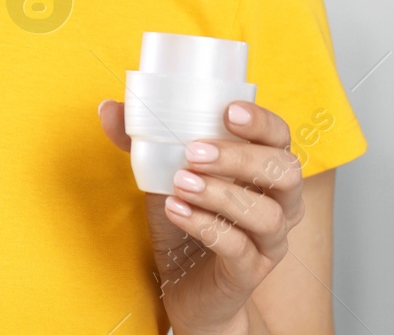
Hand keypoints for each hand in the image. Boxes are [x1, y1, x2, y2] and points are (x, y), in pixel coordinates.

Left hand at [99, 98, 302, 334]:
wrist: (186, 285)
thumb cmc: (187, 217)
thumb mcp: (165, 175)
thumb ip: (143, 141)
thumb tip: (108, 109)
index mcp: (266, 171)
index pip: (280, 138)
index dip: (262, 122)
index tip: (229, 112)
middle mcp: (280, 204)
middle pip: (285, 172)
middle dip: (239, 157)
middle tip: (194, 152)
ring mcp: (270, 241)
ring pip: (265, 213)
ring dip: (220, 194)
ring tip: (180, 183)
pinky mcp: (250, 272)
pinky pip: (238, 248)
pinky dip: (205, 225)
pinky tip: (176, 210)